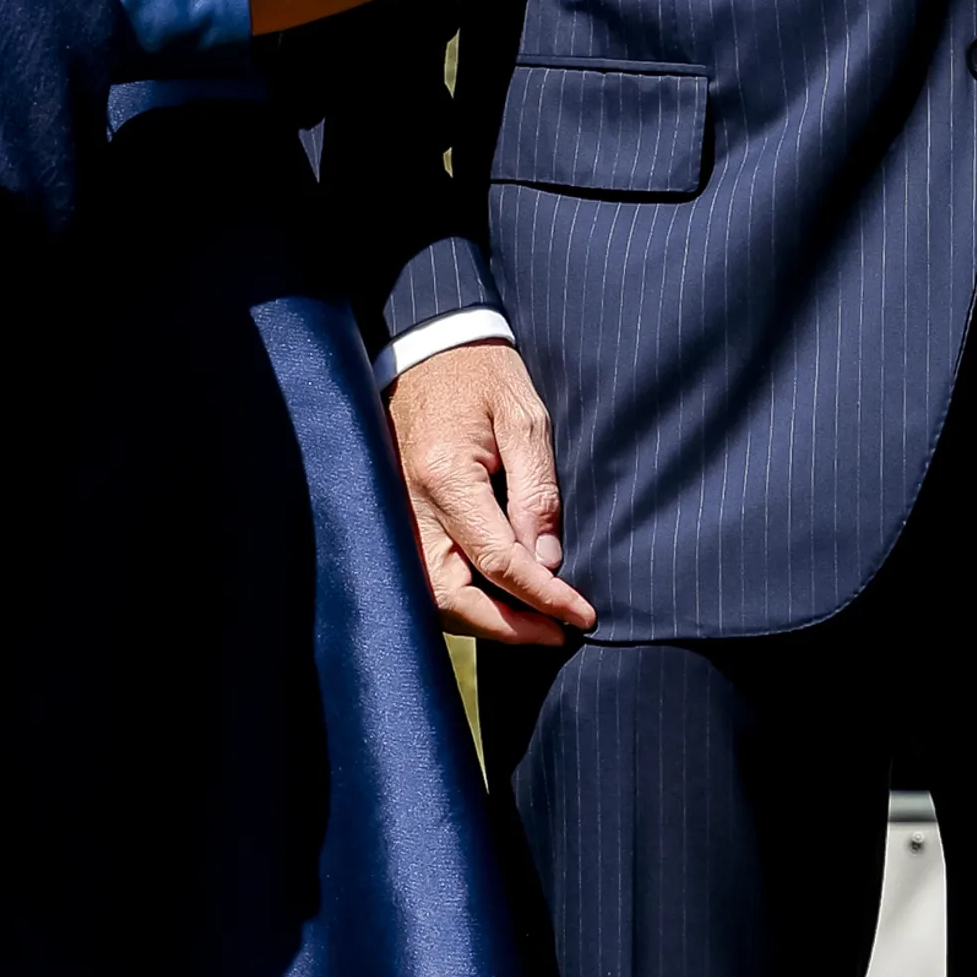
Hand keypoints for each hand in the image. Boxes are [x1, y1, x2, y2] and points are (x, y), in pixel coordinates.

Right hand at [386, 340, 592, 646]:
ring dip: (481, 619)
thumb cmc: (481, 373)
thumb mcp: (526, 418)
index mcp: (446, 477)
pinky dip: (459, 598)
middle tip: (554, 633)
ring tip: (531, 623)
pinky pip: (422, 574)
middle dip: (504, 627)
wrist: (428, 343)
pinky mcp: (396, 514)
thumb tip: (548, 560)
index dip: (543, 597)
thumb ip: (537, 492)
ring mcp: (396, 512)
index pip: (498, 562)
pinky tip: (496, 599)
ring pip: (429, 595)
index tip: (580, 615)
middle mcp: (411, 504)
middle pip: (450, 597)